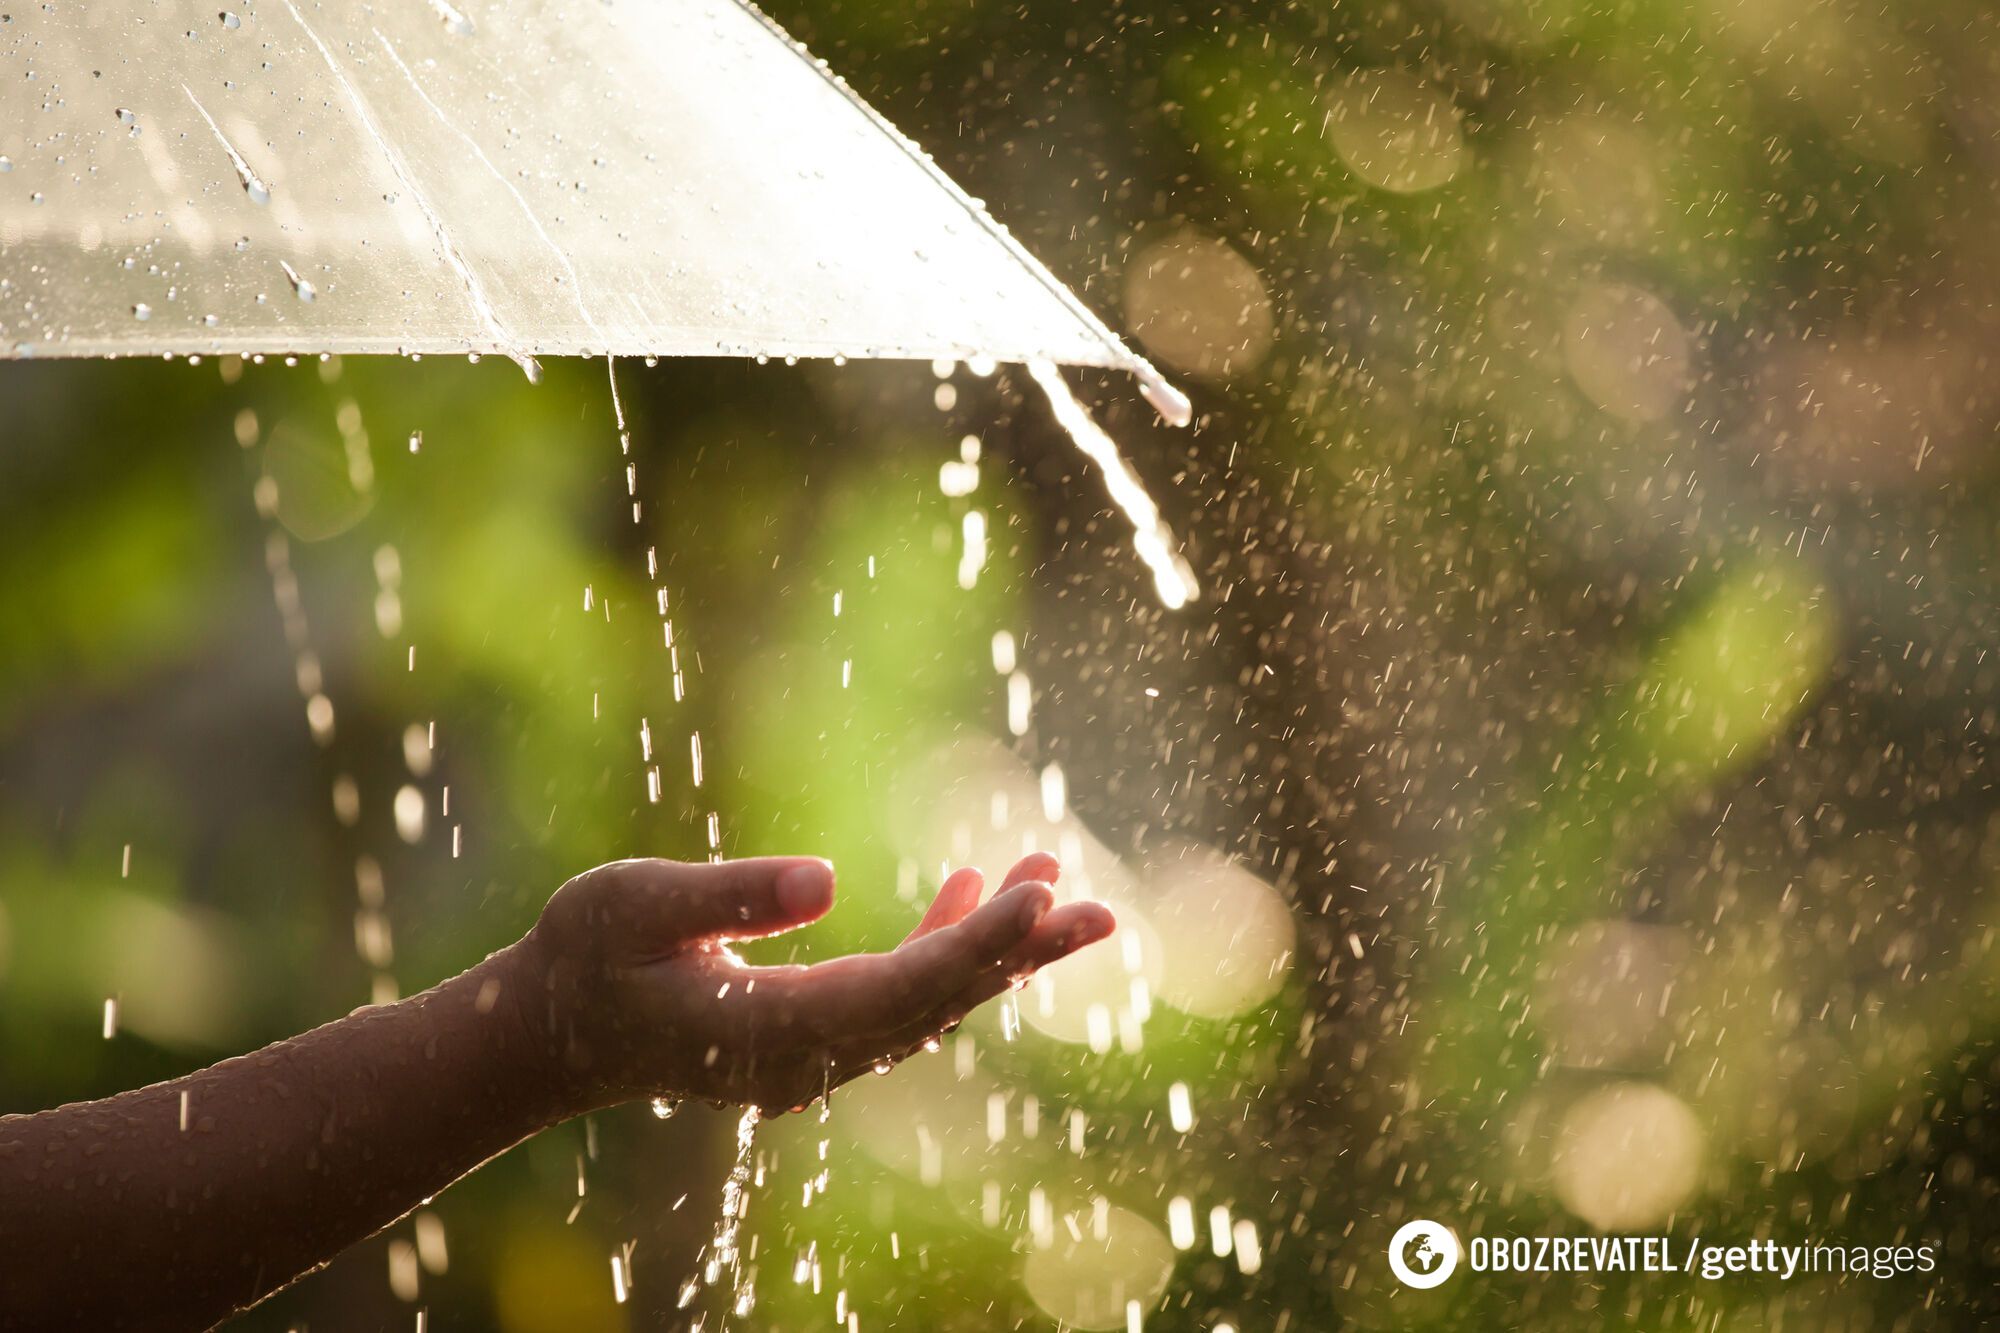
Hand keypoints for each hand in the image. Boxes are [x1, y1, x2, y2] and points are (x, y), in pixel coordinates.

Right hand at [509, 853, 1113, 1113]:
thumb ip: (727, 895)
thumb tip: (825, 878)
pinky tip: (974, 888)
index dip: (974, 945)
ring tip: (1057, 880)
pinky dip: (947, 946)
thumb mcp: (634, 907)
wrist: (554, 1029)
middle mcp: (810, 1057)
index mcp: (771, 1030)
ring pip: (933, 1002)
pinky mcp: (816, 1034)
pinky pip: (903, 996)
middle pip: (938, 1003)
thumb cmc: (585, 956)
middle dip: (1019, 953)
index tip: (1038, 900)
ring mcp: (817, 1054)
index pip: (898, 990)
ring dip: (997, 948)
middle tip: (1099, 908)